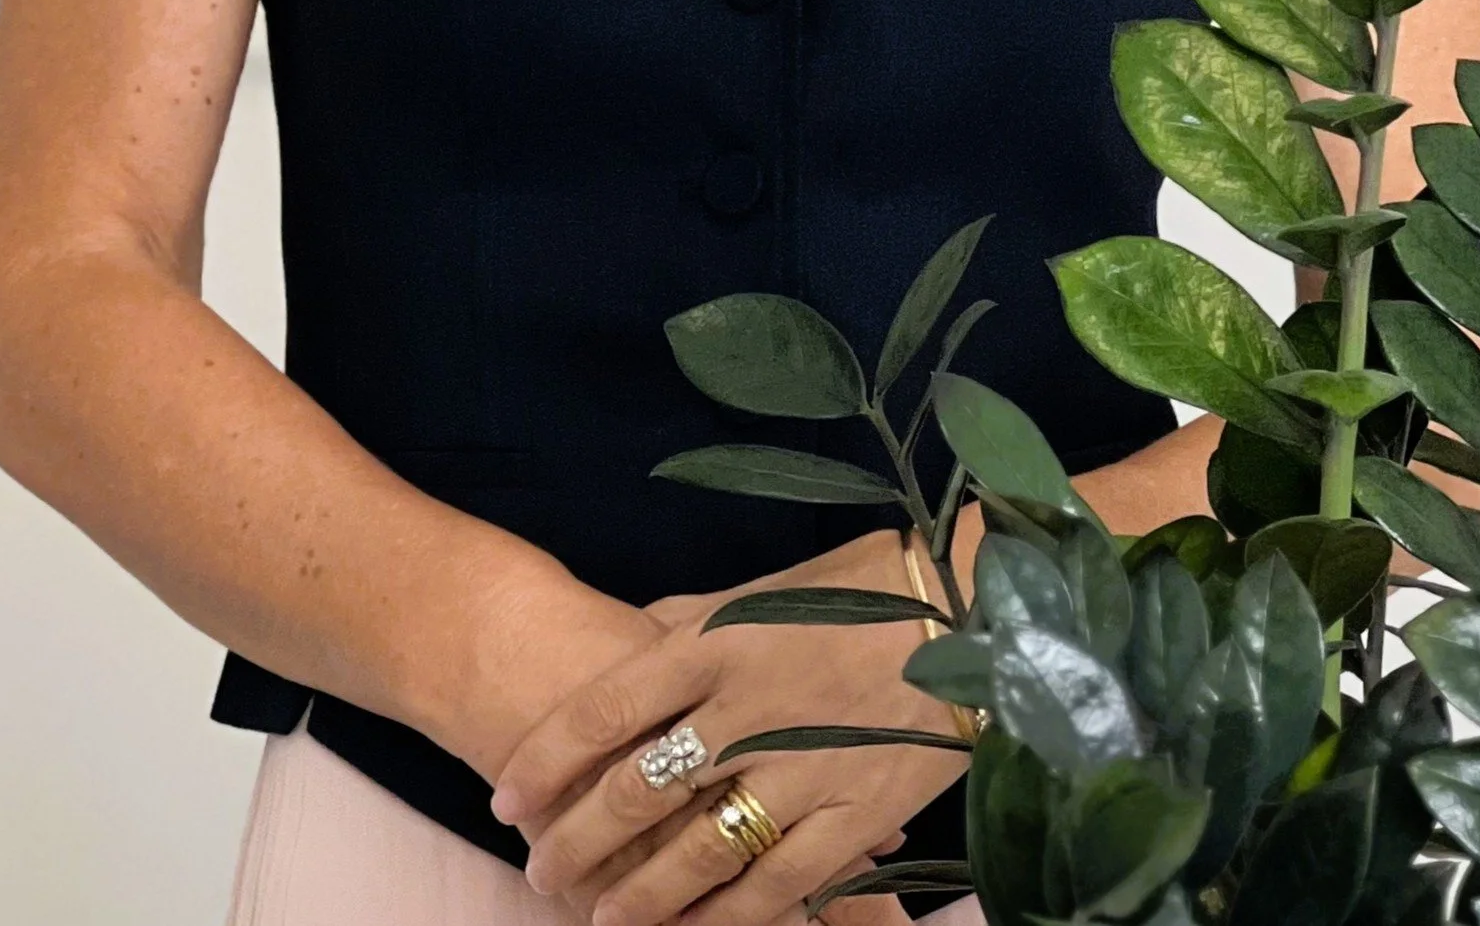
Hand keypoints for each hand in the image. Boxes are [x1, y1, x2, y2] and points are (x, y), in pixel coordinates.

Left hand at [490, 529, 967, 925]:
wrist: (973, 610)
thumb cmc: (860, 589)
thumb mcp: (763, 588)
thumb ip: (694, 623)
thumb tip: (638, 640)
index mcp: (718, 641)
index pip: (605, 708)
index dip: (547, 760)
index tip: (506, 796)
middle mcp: (748, 707)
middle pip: (638, 790)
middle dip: (577, 840)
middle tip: (543, 870)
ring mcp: (803, 767)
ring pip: (696, 854)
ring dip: (638, 896)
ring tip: (600, 917)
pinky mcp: (855, 815)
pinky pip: (775, 886)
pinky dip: (724, 919)